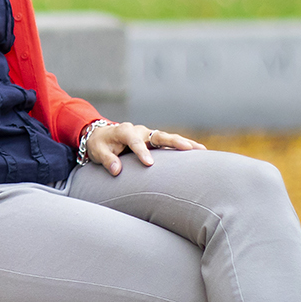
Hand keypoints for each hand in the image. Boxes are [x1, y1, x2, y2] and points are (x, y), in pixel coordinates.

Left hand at [86, 122, 204, 175]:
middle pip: (159, 135)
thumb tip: (117, 170)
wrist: (102, 137)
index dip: (141, 152)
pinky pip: (168, 144)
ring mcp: (148, 135)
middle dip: (175, 141)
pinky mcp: (153, 142)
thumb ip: (108, 160)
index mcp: (125, 131)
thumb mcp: (98, 152)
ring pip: (168, 138)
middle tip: (189, 148)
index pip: (134, 141)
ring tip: (202, 150)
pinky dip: (181, 147)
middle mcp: (140, 131)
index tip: (149, 164)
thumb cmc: (100, 145)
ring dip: (184, 144)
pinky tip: (196, 153)